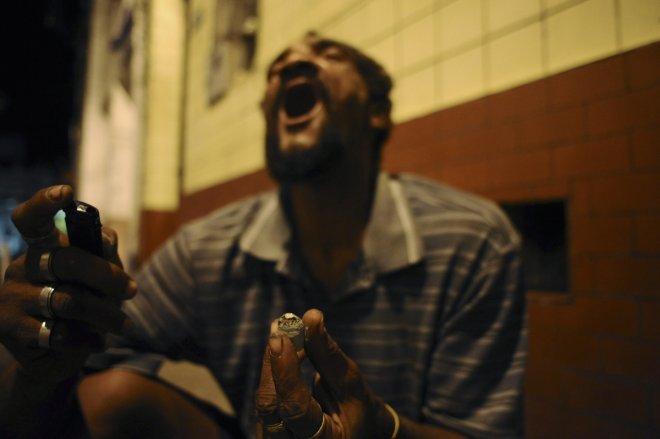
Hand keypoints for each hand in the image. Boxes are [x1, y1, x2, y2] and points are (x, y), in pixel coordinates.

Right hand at [0, 185, 136, 382]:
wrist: (56, 356)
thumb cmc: (83, 306)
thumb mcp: (99, 278)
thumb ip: (104, 254)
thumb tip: (107, 238)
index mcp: (39, 249)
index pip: (31, 218)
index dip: (44, 202)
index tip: (66, 192)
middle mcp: (20, 268)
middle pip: (67, 260)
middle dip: (107, 276)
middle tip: (132, 291)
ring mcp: (11, 299)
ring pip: (70, 300)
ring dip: (107, 315)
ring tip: (127, 326)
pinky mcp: (12, 331)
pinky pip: (60, 332)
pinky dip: (89, 338)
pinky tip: (101, 342)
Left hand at [255, 309, 397, 438]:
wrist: (354, 430)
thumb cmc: (354, 406)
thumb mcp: (349, 381)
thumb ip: (326, 353)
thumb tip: (311, 316)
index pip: (295, 409)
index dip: (286, 373)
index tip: (280, 338)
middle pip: (271, 407)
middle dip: (273, 365)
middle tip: (279, 330)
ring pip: (264, 402)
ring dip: (273, 365)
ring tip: (288, 336)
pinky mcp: (269, 432)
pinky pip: (265, 400)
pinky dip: (273, 373)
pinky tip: (284, 353)